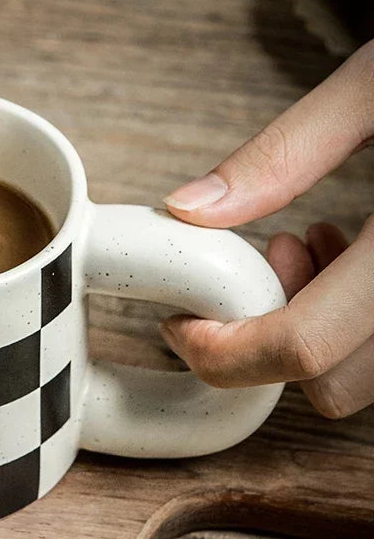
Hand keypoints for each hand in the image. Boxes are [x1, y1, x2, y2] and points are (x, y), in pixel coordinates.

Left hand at [160, 40, 373, 418]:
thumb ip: (282, 154)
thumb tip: (191, 207)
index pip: (304, 346)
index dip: (223, 351)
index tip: (183, 322)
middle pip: (333, 384)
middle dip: (269, 339)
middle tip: (261, 262)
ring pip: (364, 374)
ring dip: (315, 329)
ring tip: (308, 242)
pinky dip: (354, 320)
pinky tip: (350, 251)